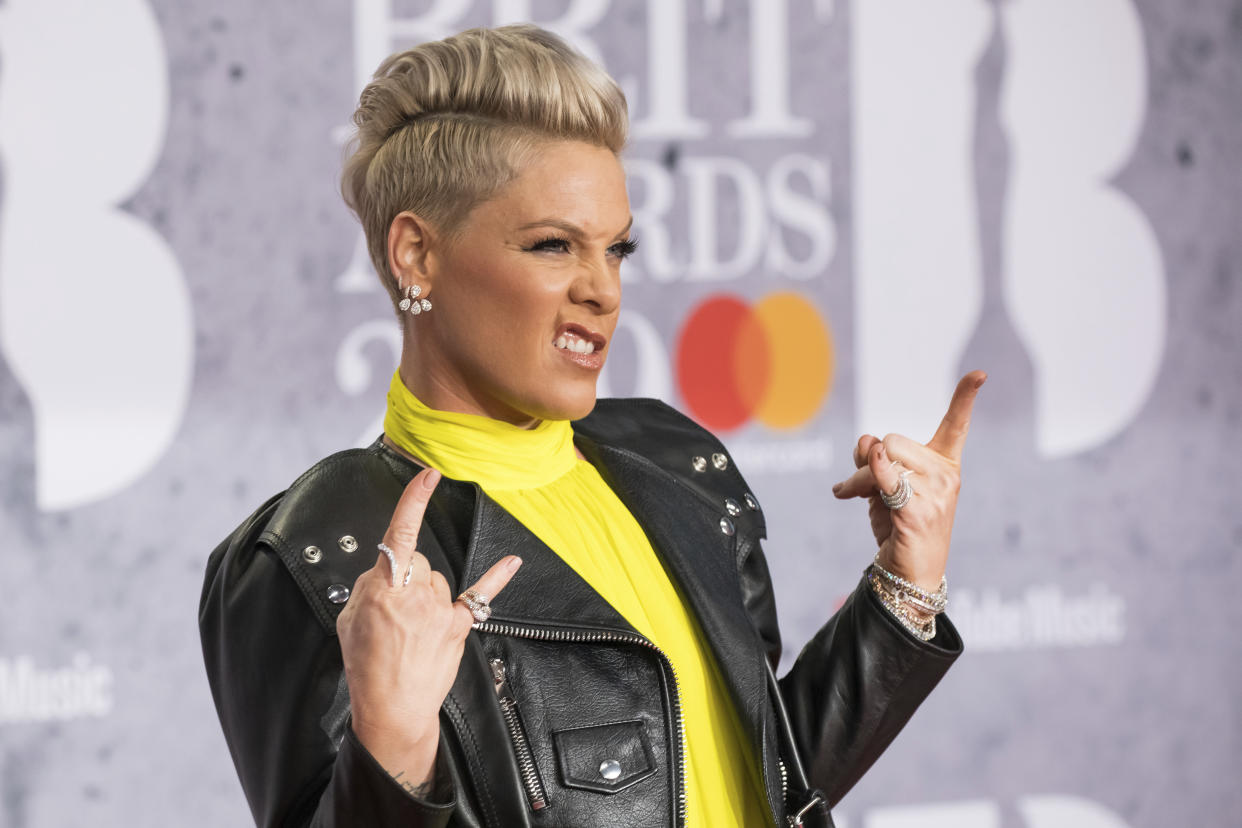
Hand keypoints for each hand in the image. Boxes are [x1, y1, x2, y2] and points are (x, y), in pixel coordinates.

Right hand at [336, 467, 521, 792]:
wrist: (392, 709)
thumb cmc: (367, 667)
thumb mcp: (349, 621)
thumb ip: (367, 587)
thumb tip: (385, 571)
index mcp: (384, 590)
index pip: (399, 535)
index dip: (414, 502)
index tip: (427, 477)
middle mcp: (416, 595)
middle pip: (417, 560)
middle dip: (405, 576)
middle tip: (392, 611)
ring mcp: (441, 611)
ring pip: (437, 579)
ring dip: (426, 593)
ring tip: (411, 628)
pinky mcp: (459, 626)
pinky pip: (480, 594)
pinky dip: (497, 576)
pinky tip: (514, 561)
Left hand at [831, 371, 985, 591]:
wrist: (908, 574)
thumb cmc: (898, 527)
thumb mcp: (884, 486)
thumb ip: (874, 459)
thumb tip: (866, 440)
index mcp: (944, 465)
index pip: (956, 426)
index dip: (965, 398)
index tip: (979, 373)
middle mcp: (946, 476)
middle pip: (892, 440)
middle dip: (867, 461)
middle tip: (856, 488)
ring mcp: (936, 494)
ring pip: (881, 459)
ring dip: (857, 479)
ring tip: (853, 499)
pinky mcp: (917, 512)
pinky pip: (888, 480)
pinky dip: (871, 473)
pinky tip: (850, 485)